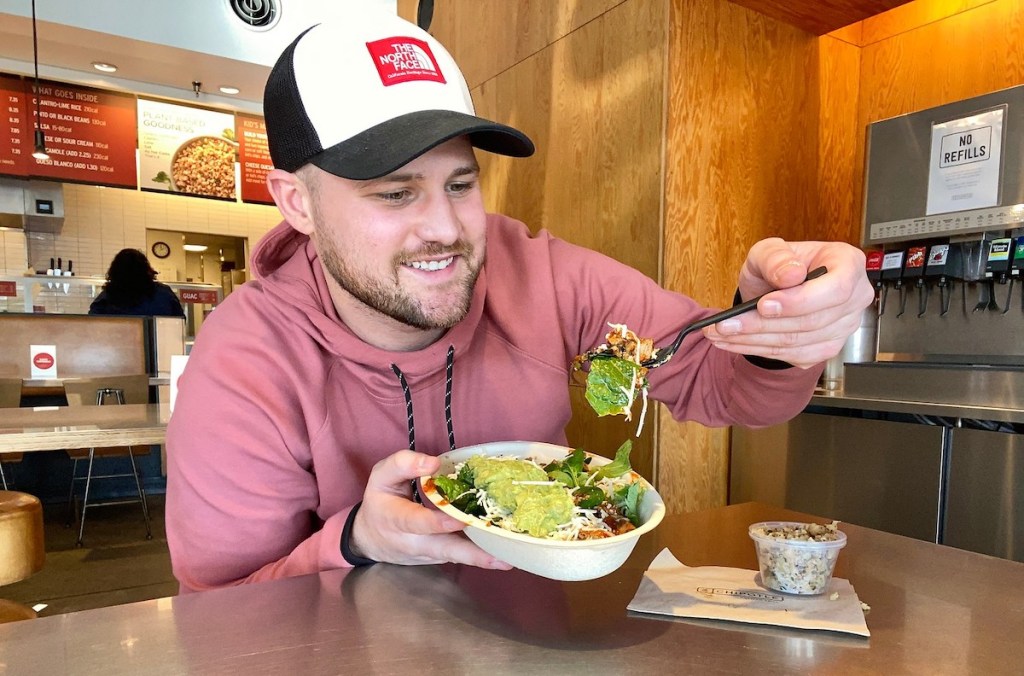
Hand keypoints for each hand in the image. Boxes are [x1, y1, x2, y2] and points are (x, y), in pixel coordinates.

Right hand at [349, 449, 512, 568]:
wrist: (369, 538)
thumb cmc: (380, 501)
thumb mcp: (381, 476)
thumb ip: (403, 464)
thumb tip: (434, 463)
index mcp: (396, 520)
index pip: (417, 523)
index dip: (438, 522)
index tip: (461, 519)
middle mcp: (414, 542)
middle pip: (443, 550)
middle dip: (470, 553)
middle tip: (498, 555)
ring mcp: (428, 554)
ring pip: (455, 557)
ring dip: (482, 559)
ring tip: (508, 560)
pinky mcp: (439, 556)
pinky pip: (459, 556)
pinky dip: (481, 556)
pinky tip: (504, 555)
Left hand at [702, 237, 874, 368]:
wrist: (776, 289)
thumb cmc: (779, 266)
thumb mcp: (768, 251)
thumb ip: (775, 257)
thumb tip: (790, 274)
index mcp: (848, 264)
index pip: (836, 289)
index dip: (800, 301)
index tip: (764, 305)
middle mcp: (854, 299)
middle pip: (812, 321)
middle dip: (762, 324)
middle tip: (725, 324)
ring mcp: (842, 328)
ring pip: (797, 342)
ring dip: (753, 340)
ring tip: (719, 333)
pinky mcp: (825, 349)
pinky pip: (790, 355)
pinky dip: (756, 349)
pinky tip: (732, 342)